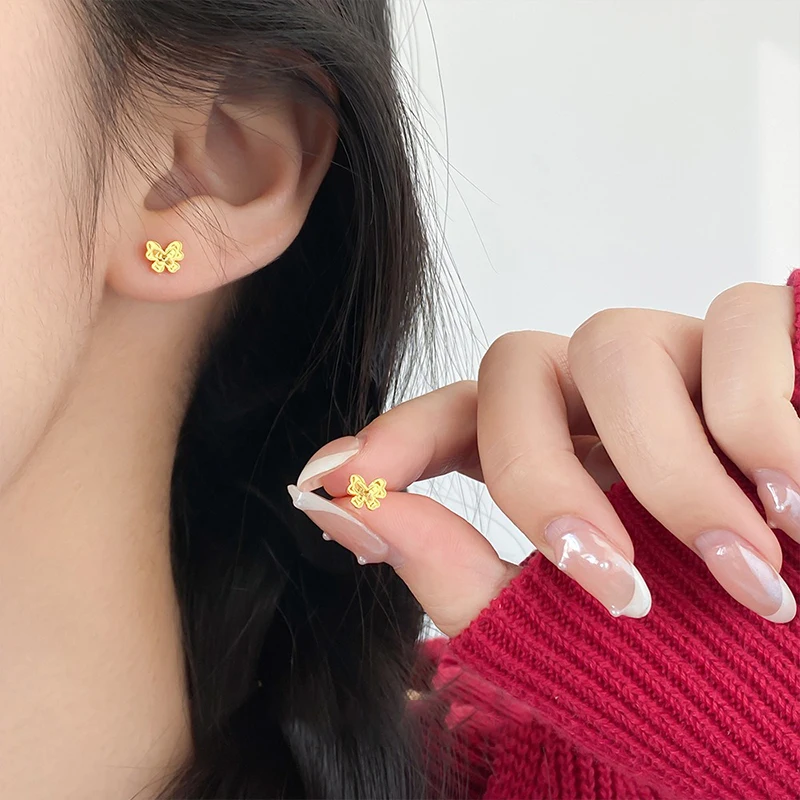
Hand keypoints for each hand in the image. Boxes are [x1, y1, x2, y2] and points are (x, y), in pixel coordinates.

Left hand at [288, 282, 799, 635]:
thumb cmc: (696, 653)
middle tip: (608, 587)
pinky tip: (792, 504)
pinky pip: (741, 325)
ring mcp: (679, 356)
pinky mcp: (764, 342)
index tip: (339, 480)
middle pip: (518, 369)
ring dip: (668, 472)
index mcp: (548, 452)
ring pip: (617, 344)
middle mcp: (599, 394)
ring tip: (741, 572)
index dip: (395, 435)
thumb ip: (450, 569)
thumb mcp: (557, 627)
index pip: (454, 414)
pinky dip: (760, 420)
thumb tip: (339, 512)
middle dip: (543, 478)